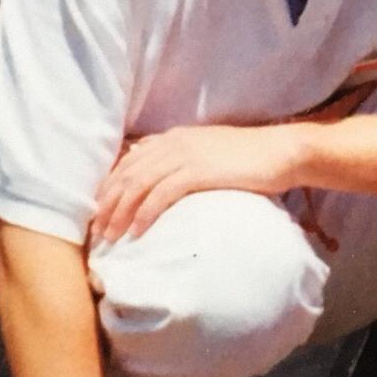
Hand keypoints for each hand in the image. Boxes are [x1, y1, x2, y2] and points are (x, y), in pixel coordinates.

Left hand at [90, 123, 307, 243]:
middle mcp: (173, 142)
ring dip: (120, 213)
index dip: (110, 188)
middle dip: (107, 204)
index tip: (99, 213)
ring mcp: (185, 155)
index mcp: (173, 138)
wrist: (280, 151)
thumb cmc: (250, 159)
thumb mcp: (209, 155)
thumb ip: (183, 163)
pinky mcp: (198, 170)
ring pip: (138, 184)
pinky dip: (145, 214)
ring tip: (111, 237)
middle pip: (127, 174)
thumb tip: (162, 182)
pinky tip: (137, 232)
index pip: (128, 162)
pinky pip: (161, 194)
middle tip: (96, 233)